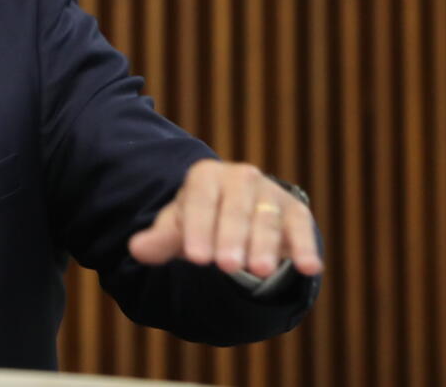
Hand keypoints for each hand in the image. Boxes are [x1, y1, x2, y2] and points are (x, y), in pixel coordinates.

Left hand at [127, 160, 323, 277]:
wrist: (236, 212)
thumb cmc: (201, 220)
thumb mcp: (179, 227)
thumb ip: (160, 239)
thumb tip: (136, 249)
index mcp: (205, 176)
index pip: (200, 201)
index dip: (198, 229)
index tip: (196, 258)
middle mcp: (240, 177)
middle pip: (235, 209)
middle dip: (231, 238)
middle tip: (228, 266)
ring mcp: (269, 192)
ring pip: (267, 219)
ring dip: (264, 245)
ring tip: (260, 270)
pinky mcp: (295, 210)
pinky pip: (301, 227)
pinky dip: (306, 247)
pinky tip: (310, 267)